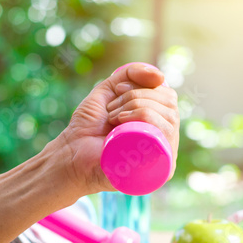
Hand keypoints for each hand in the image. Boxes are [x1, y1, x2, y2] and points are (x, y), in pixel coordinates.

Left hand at [55, 63, 179, 195]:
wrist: (72, 154)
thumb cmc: (89, 127)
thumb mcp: (109, 90)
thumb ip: (130, 74)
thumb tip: (160, 76)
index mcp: (157, 121)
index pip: (168, 96)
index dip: (144, 86)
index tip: (117, 91)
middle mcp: (166, 137)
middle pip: (170, 103)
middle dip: (137, 96)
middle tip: (112, 109)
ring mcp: (165, 153)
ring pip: (168, 116)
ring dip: (136, 107)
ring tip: (113, 119)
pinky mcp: (160, 168)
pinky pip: (164, 133)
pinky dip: (143, 117)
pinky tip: (121, 125)